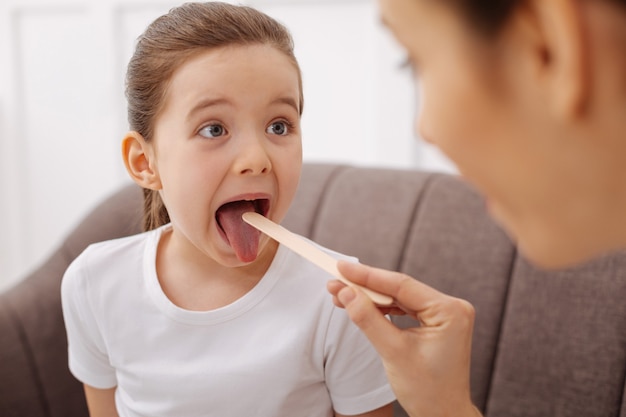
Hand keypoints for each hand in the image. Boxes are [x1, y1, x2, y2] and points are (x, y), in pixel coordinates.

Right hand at [327, 261, 480, 416]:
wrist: (443, 416)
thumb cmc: (427, 390)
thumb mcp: (393, 352)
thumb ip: (368, 319)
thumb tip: (346, 293)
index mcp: (450, 311)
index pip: (402, 285)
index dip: (368, 276)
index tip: (342, 268)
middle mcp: (451, 307)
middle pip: (400, 288)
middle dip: (365, 286)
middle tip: (336, 281)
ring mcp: (444, 314)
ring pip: (399, 297)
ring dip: (370, 297)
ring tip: (341, 293)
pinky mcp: (435, 321)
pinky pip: (404, 308)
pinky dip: (382, 307)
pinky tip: (360, 304)